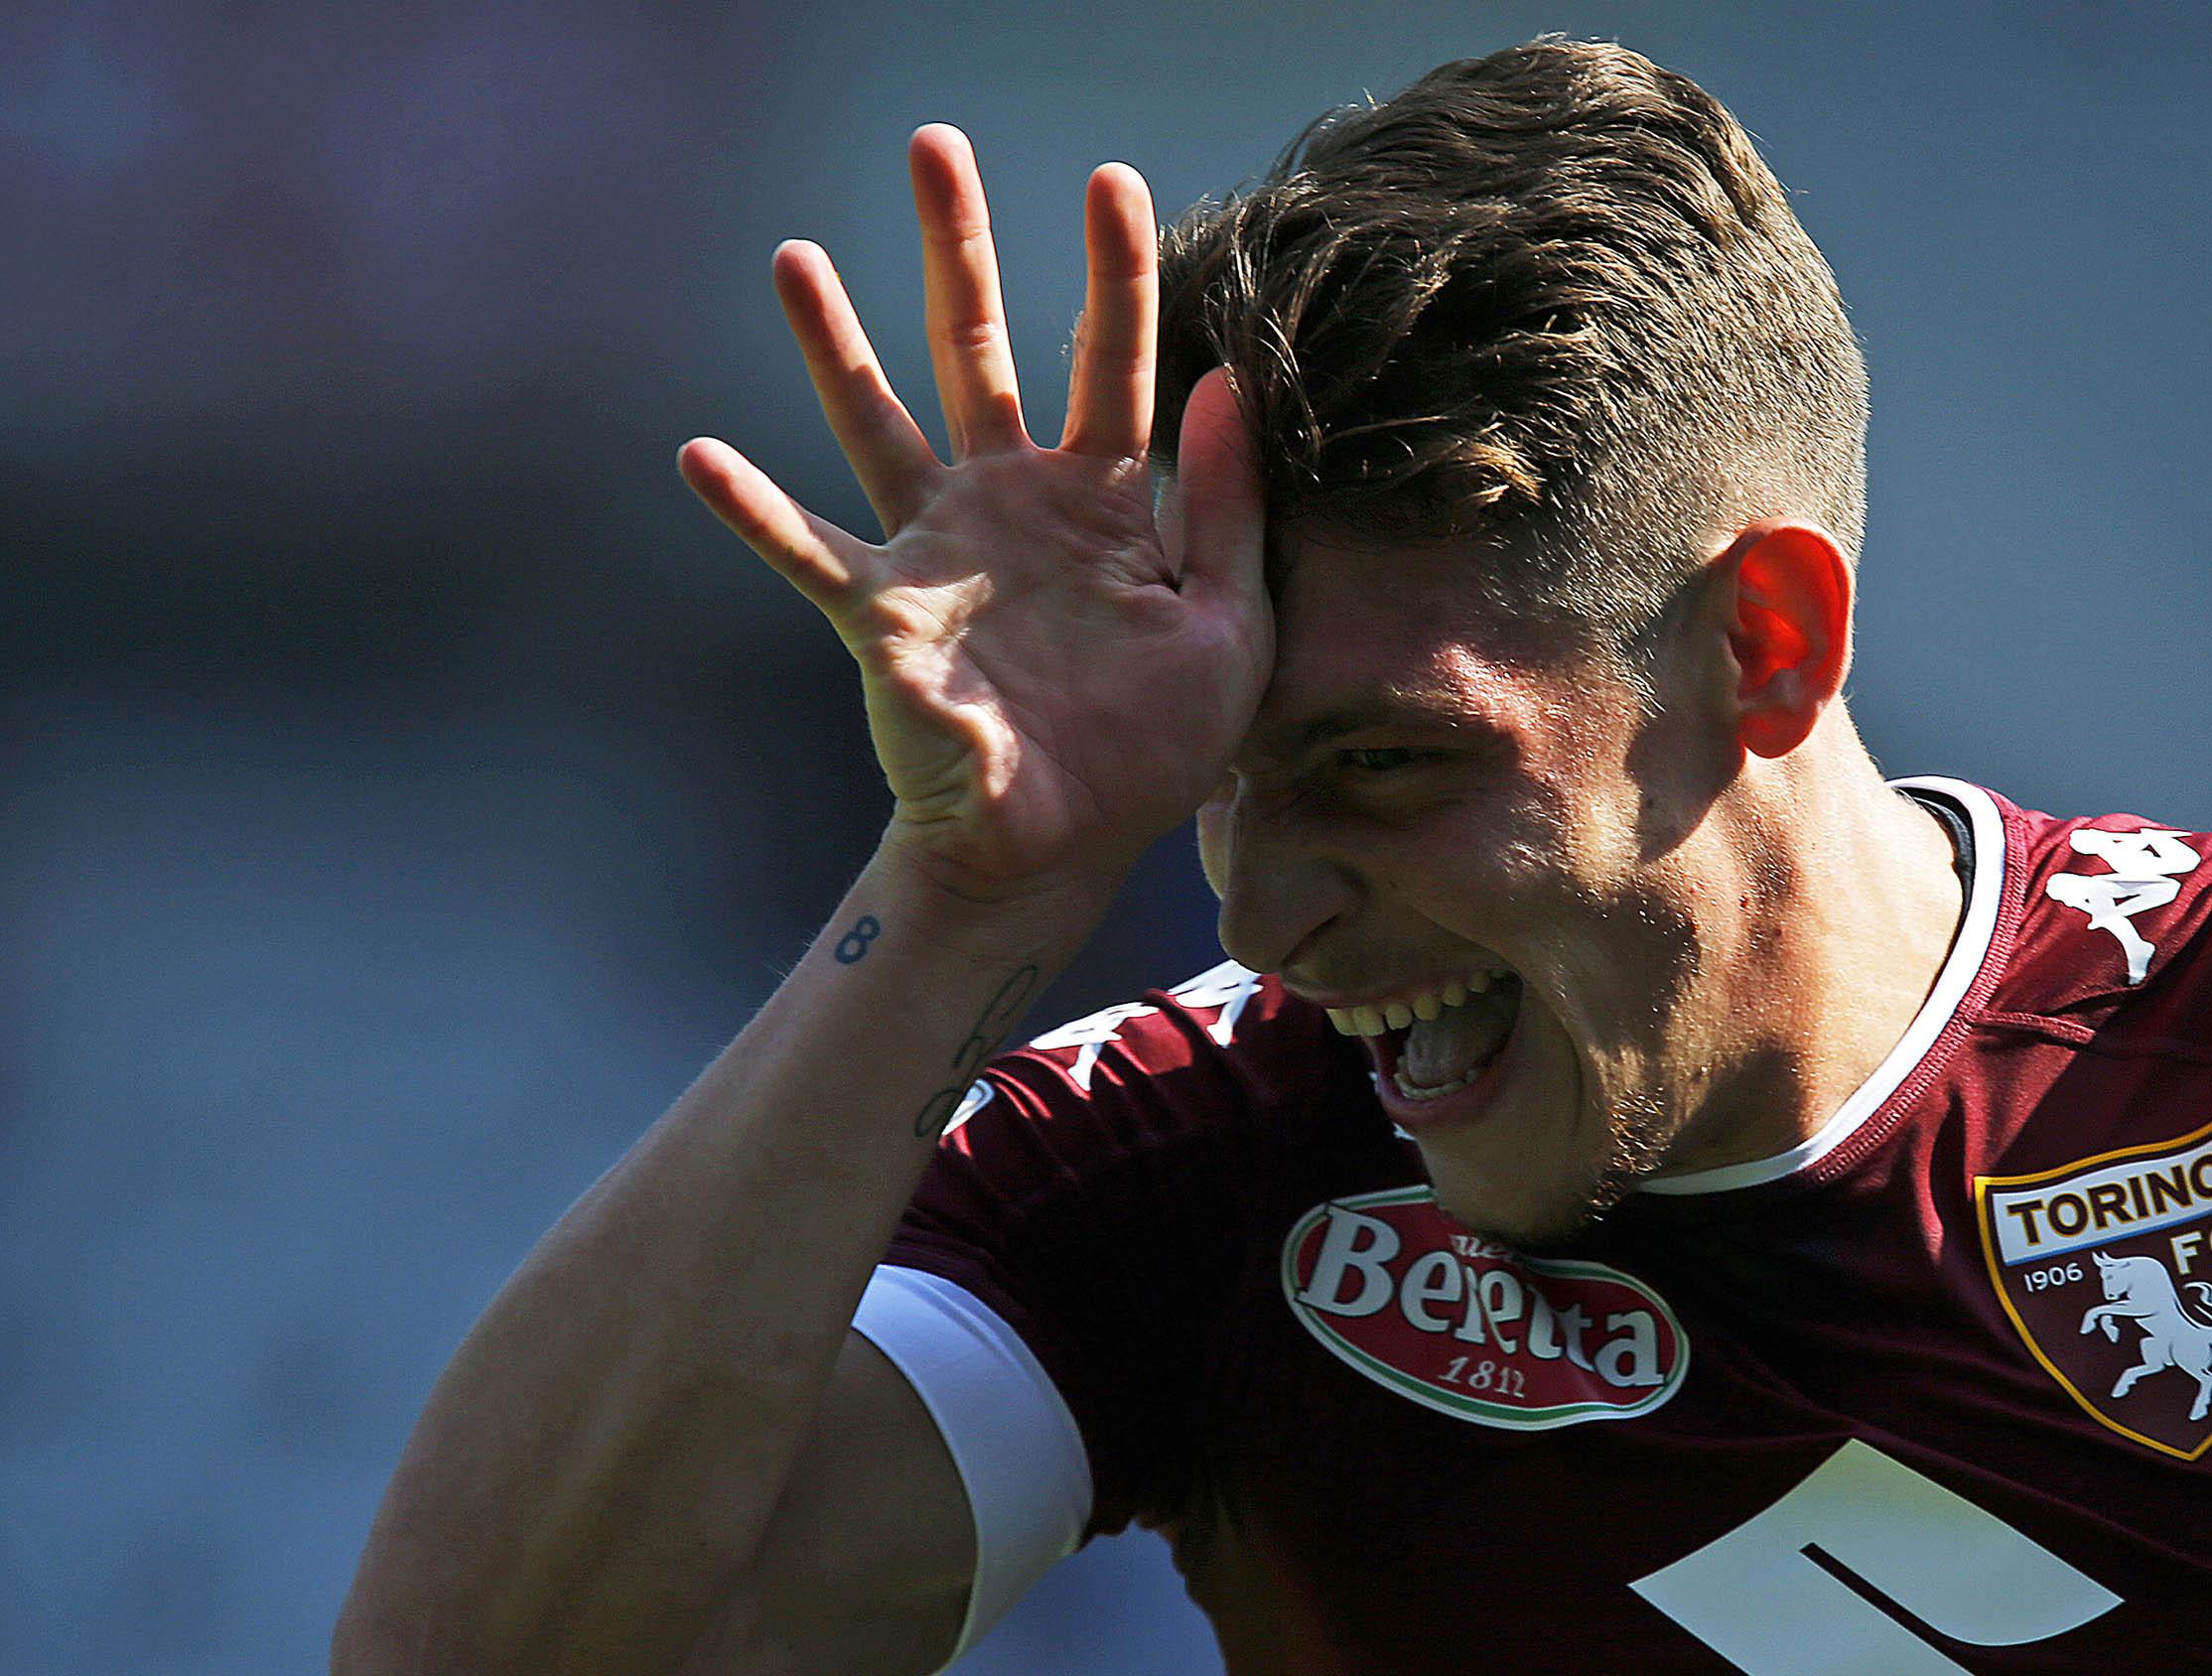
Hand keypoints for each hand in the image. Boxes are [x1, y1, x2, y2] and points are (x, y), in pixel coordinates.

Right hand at [680, 125, 1268, 898]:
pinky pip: (804, 551)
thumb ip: (1226, 512)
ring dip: (835, 343)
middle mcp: (1011, 503)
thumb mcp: (1228, 629)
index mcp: (1105, 501)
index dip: (1114, 269)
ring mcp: (937, 551)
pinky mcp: (880, 613)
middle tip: (934, 145)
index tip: (1110, 178)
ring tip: (795, 256)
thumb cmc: (1150, 750)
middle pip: (981, 349)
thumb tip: (1224, 384)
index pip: (1112, 359)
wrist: (1063, 848)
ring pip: (877, 421)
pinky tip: (698, 453)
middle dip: (958, 249)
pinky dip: (751, 508)